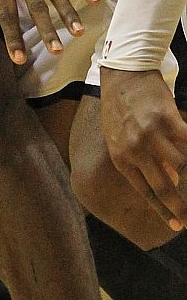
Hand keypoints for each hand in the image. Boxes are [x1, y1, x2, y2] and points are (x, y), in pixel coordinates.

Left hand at [100, 67, 186, 230]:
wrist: (122, 74)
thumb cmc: (120, 108)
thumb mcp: (119, 139)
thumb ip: (140, 162)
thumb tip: (170, 179)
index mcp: (121, 158)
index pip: (146, 192)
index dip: (164, 211)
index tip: (179, 225)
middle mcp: (135, 149)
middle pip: (164, 186)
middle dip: (181, 206)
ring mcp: (151, 134)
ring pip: (182, 166)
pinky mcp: (167, 118)